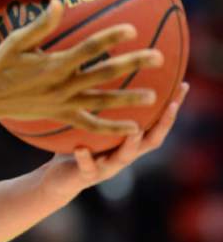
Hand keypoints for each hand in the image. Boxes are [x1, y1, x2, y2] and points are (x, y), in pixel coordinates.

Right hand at [0, 0, 162, 129]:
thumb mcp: (15, 42)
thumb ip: (40, 24)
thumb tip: (60, 1)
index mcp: (54, 64)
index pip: (89, 48)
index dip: (111, 37)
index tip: (132, 28)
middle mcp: (63, 85)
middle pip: (105, 74)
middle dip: (133, 65)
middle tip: (158, 58)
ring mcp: (63, 103)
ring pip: (102, 102)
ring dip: (129, 100)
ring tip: (154, 97)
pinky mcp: (61, 115)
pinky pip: (90, 125)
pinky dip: (111, 129)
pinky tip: (131, 129)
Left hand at [42, 81, 188, 199]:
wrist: (59, 179)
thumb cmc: (80, 143)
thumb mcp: (93, 120)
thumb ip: (102, 100)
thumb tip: (108, 62)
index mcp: (128, 140)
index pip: (156, 122)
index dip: (171, 107)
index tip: (183, 85)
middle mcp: (124, 155)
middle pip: (151, 140)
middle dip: (163, 123)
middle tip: (171, 105)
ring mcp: (107, 167)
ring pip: (124, 157)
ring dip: (131, 144)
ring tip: (134, 131)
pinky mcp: (85, 176)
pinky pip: (86, 167)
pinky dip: (85, 158)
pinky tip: (81, 149)